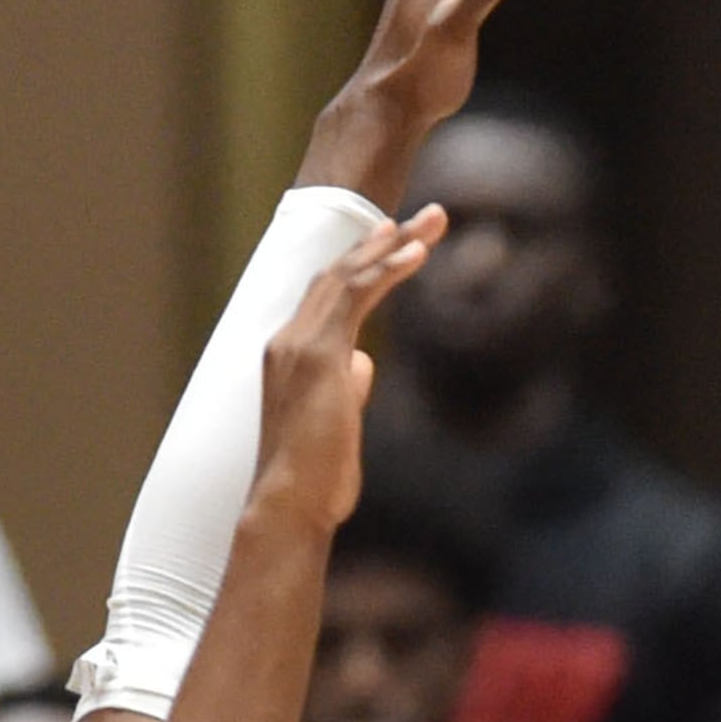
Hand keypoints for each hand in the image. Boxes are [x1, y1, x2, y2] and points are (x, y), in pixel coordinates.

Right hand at [251, 217, 440, 531]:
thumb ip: (348, 387)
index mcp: (290, 354)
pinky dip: (387, 271)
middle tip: (428, 215)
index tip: (396, 238)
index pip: (329, 295)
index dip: (364, 263)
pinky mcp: (319, 355)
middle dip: (385, 240)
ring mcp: (299, 343)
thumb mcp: (338, 423)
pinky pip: (356, 298)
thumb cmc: (316, 480)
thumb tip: (366, 364)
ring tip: (433, 220)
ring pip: (348, 276)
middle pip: (339, 273)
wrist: (290, 506)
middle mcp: (287, 339)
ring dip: (394, 244)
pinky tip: (415, 252)